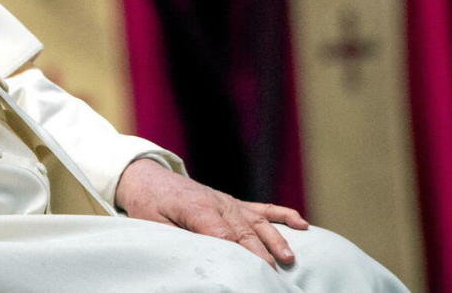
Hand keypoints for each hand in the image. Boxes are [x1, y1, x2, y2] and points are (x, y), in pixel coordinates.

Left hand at [113, 159, 308, 267]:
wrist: (149, 178)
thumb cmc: (150, 205)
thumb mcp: (156, 225)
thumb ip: (179, 239)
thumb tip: (198, 257)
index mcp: (198, 209)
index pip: (224, 235)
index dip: (239, 255)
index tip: (250, 272)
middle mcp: (219, 203)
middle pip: (245, 232)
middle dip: (261, 254)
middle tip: (274, 274)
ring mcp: (229, 202)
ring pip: (258, 221)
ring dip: (275, 239)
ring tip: (289, 258)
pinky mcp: (234, 202)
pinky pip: (263, 208)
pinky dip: (283, 214)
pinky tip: (302, 224)